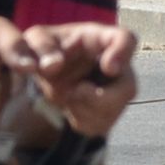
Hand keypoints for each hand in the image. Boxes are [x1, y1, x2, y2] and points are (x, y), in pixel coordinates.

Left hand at [19, 21, 140, 138]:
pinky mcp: (109, 111)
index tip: (109, 69)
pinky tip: (70, 107)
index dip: (123, 54)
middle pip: (127, 88)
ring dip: (83, 109)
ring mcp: (116, 90)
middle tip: (72, 92)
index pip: (127, 39)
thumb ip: (41, 47)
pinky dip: (80, 121)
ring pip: (113, 110)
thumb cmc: (44, 50)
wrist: (43, 77)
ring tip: (66, 96)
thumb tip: (52, 65)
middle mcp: (116, 64)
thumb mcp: (36, 40)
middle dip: (97, 98)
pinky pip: (102, 125)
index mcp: (99, 39)